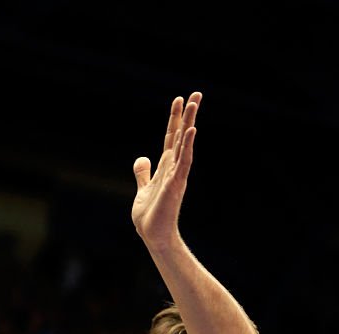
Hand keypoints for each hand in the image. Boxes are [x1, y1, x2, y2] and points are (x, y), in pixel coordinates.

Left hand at [131, 92, 200, 249]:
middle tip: (197, 93)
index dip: (175, 118)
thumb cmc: (149, 217)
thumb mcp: (142, 189)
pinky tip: (191, 130)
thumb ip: (143, 173)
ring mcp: (176, 175)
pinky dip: (187, 145)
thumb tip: (141, 158)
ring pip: (184, 143)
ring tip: (195, 103)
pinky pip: (183, 161)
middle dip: (188, 114)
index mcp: (166, 167)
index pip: (171, 137)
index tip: (180, 99)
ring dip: (189, 123)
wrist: (153, 236)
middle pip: (181, 135)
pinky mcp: (175, 184)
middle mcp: (174, 167)